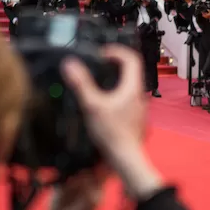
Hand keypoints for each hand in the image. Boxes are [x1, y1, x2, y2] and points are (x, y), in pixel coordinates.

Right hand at [62, 47, 161, 197]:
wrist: (126, 158)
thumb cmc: (113, 135)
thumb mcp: (92, 105)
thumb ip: (81, 84)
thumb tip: (70, 65)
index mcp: (132, 88)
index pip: (131, 58)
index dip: (116, 51)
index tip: (102, 53)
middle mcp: (139, 96)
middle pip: (130, 71)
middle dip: (114, 64)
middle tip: (97, 64)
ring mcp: (139, 107)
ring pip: (129, 85)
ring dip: (114, 79)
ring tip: (97, 82)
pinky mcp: (135, 117)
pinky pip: (127, 99)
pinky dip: (116, 94)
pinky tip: (102, 103)